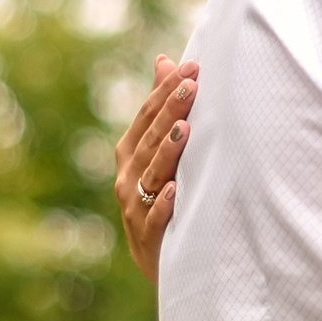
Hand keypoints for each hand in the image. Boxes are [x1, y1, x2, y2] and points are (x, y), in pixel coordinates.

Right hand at [114, 56, 197, 278]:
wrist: (163, 261)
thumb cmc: (165, 196)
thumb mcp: (158, 152)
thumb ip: (160, 109)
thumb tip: (164, 59)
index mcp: (131, 153)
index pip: (147, 115)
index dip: (166, 90)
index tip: (191, 66)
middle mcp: (128, 177)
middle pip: (150, 139)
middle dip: (171, 111)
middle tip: (193, 85)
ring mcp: (135, 207)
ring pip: (152, 175)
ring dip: (168, 152)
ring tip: (186, 129)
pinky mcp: (147, 239)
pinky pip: (155, 219)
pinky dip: (166, 205)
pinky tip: (178, 190)